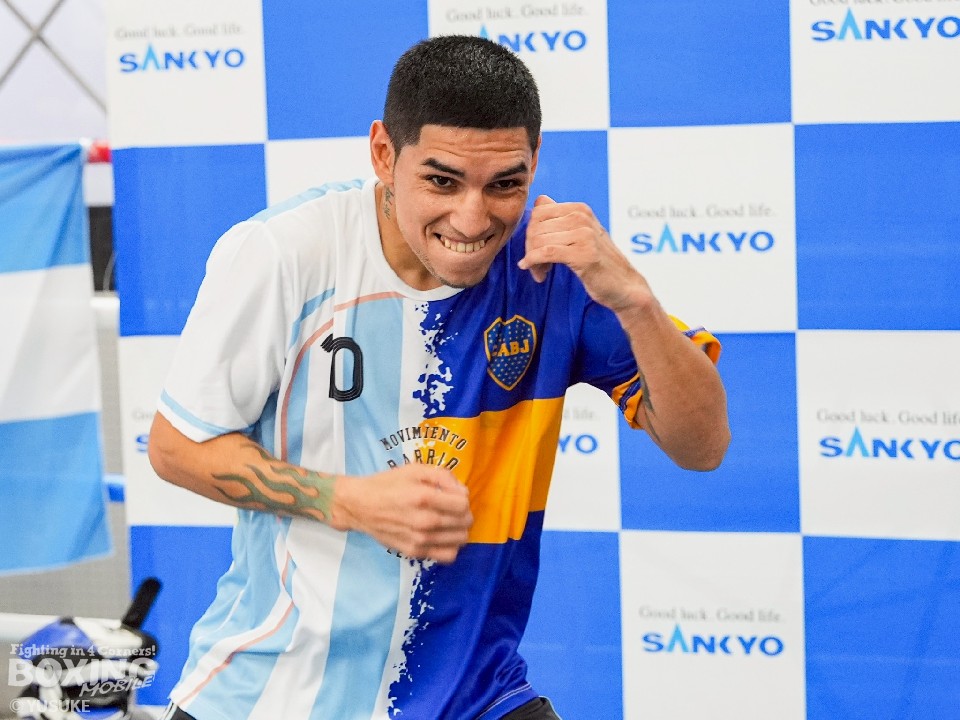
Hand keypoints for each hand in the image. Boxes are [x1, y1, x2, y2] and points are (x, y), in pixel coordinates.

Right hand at [329, 464, 472, 563]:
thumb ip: (443, 476)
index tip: (453, 495)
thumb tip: (462, 491)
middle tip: (452, 507)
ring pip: (460, 540)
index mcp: (424, 497)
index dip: (463, 497)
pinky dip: (452, 546)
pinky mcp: (414, 552)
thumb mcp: (414, 470)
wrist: (359, 506)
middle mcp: (424, 521)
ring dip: (460, 529)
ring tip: (449, 521)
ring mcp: (420, 540)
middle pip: (464, 522)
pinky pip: (448, 555)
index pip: (463, 504)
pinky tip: (443, 536)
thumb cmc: (387, 484)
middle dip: (464, 512)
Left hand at [519, 195, 650, 313]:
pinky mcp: (582, 255)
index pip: (538, 212)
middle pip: (535, 227)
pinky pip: (545, 253)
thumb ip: (561, 217)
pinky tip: (538, 275)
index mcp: (580, 209)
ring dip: (533, 260)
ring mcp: (583, 235)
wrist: (624, 285)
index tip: (535, 249)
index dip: (530, 232)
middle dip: (530, 248)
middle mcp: (581, 218)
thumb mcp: (582, 233)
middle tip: (536, 265)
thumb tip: (539, 200)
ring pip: (538, 241)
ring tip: (541, 272)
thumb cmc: (600, 262)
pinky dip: (534, 263)